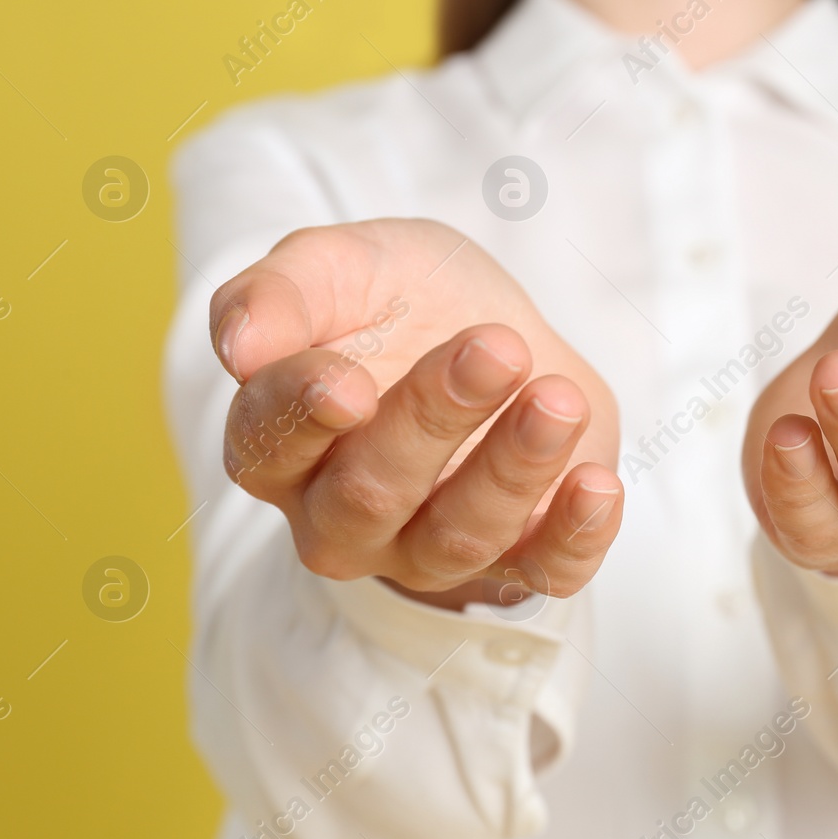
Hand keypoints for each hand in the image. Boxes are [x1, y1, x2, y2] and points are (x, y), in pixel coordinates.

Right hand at [210, 218, 621, 605]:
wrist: (500, 334)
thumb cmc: (404, 299)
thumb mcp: (345, 264)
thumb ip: (282, 292)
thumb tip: (238, 347)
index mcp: (279, 442)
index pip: (267, 445)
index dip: (304, 416)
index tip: (350, 382)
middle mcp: (340, 514)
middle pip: (371, 494)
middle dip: (434, 420)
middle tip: (495, 350)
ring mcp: (426, 547)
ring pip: (458, 537)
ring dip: (513, 468)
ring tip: (558, 400)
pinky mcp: (518, 556)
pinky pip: (542, 574)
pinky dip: (574, 537)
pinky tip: (599, 486)